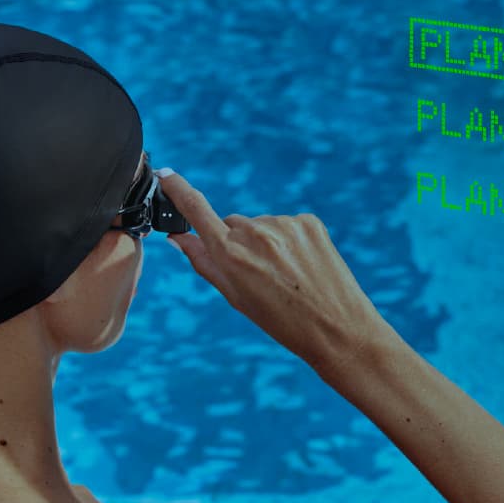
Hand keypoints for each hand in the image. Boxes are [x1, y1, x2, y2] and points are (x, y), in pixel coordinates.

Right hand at [156, 168, 393, 374]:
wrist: (337, 329)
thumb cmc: (281, 321)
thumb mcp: (235, 297)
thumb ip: (204, 262)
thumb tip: (178, 237)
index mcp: (230, 255)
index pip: (196, 210)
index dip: (177, 189)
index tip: (166, 173)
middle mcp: (255, 233)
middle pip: (232, 224)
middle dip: (237, 243)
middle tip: (258, 275)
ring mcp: (284, 224)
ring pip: (261, 226)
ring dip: (266, 244)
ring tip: (286, 275)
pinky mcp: (309, 221)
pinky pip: (287, 225)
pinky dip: (289, 241)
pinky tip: (302, 265)